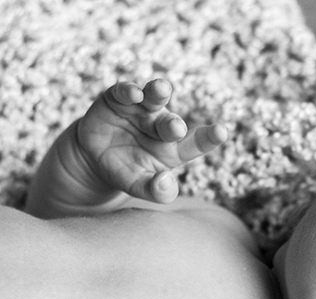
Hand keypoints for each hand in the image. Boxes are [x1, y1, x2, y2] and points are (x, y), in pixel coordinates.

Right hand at [75, 79, 226, 202]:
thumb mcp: (140, 186)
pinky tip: (134, 94)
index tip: (221, 132)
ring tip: (162, 90)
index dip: (209, 137)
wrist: (94, 159)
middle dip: (173, 124)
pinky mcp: (118, 99)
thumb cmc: (126, 172)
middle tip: (176, 129)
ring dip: (158, 92)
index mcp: (174, 149)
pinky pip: (125, 91)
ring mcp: (141, 110)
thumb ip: (157, 191)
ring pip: (154, 97)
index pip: (196, 143)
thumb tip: (165, 181)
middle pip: (172, 122)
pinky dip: (129, 91)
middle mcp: (161, 126)